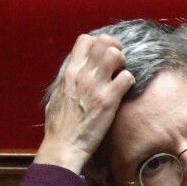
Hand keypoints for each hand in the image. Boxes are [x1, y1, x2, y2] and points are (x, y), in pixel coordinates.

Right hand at [35, 33, 134, 172]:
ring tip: (120, 74)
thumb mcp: (56, 98)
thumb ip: (64, 84)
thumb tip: (67, 80)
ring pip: (115, 54)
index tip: (103, 56)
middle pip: (103, 42)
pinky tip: (125, 90)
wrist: (63, 145)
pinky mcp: (109, 100)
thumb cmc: (58, 127)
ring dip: (123, 62)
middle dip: (115, 48)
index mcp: (70, 72)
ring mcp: (96, 86)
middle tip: (118, 63)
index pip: (85, 40)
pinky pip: (127, 77)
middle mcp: (83, 74)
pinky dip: (130, 81)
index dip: (98, 43)